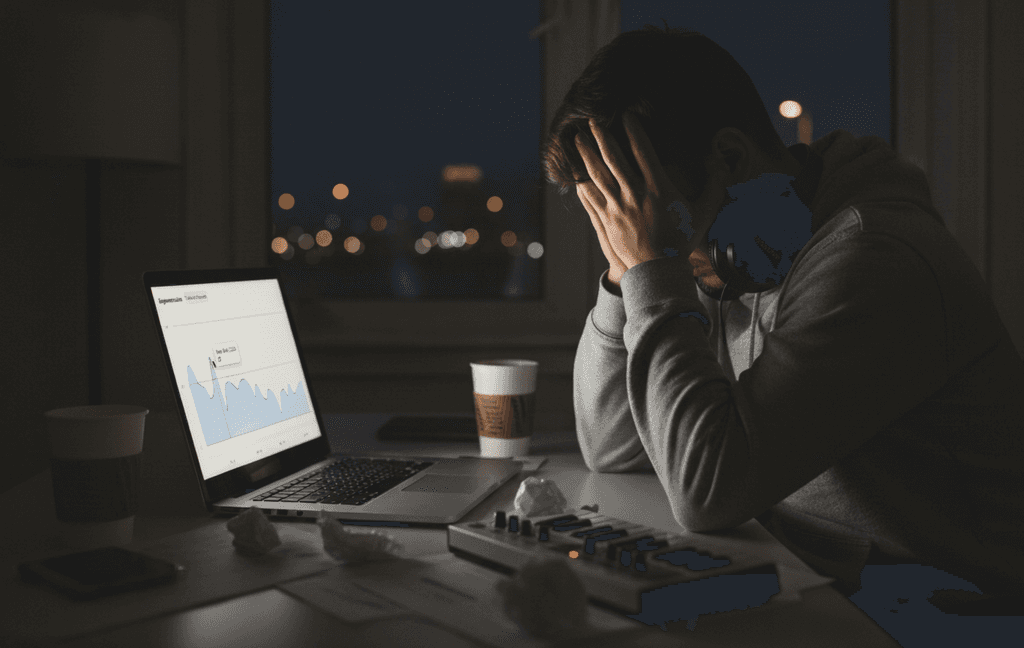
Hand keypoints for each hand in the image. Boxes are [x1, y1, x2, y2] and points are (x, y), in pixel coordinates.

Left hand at [575, 114, 726, 281]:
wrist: (658, 271)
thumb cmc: (682, 242)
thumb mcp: (704, 213)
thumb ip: (715, 186)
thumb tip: (723, 163)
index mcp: (658, 188)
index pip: (644, 151)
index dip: (634, 131)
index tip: (627, 116)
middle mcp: (635, 194)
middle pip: (614, 158)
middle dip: (602, 136)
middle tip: (592, 120)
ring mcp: (617, 208)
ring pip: (598, 175)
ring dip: (586, 155)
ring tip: (577, 140)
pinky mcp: (606, 222)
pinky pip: (591, 198)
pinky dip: (583, 184)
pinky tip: (576, 174)